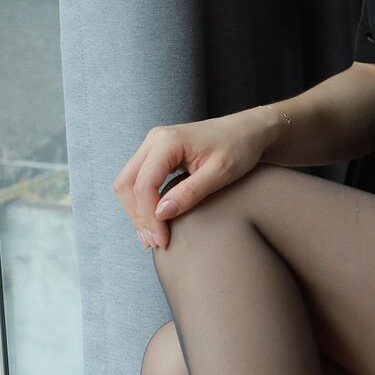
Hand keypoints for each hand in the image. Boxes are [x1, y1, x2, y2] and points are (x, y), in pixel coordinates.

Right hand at [112, 108, 279, 250]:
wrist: (248, 131)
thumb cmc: (239, 147)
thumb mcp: (220, 173)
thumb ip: (190, 192)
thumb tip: (161, 214)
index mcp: (167, 141)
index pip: (143, 185)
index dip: (149, 217)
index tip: (162, 240)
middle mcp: (154, 139)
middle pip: (126, 183)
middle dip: (137, 216)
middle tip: (153, 242)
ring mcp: (153, 145)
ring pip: (128, 183)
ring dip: (136, 211)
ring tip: (152, 237)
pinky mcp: (157, 154)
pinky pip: (139, 180)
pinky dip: (142, 202)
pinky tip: (155, 221)